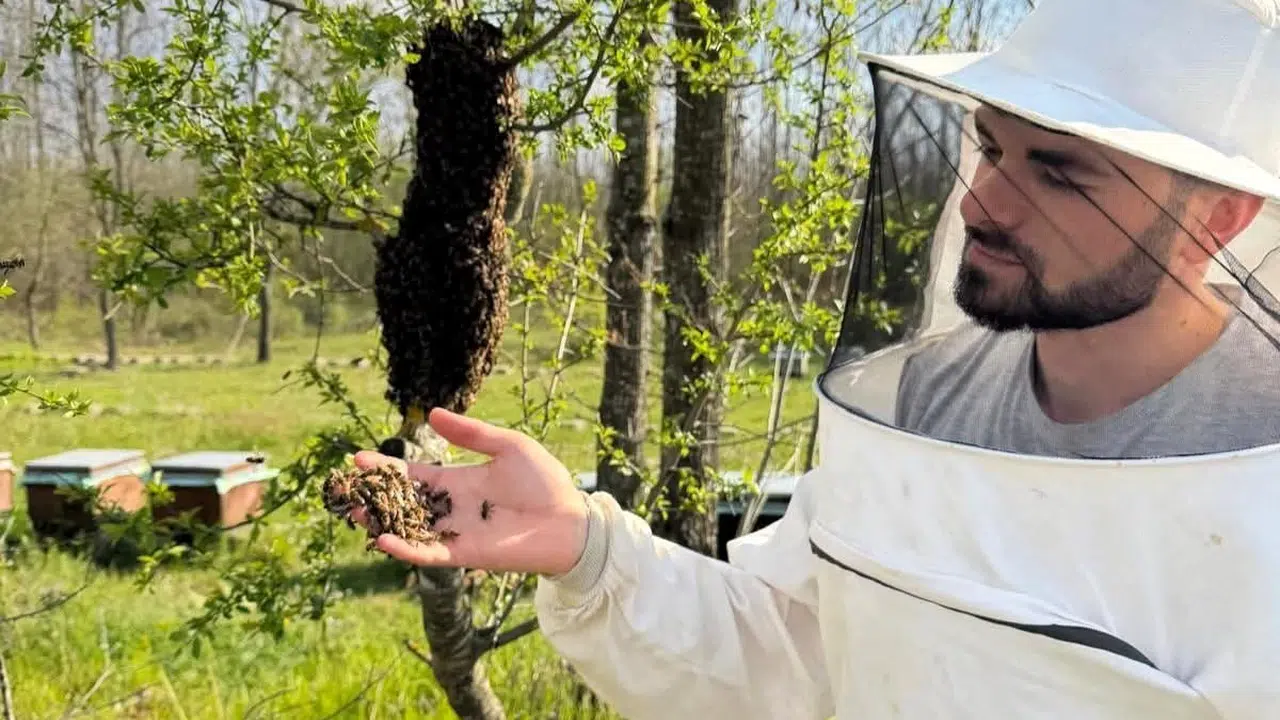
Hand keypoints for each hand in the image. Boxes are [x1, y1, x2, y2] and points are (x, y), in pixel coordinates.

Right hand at [350, 408, 589, 576]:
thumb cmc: (545, 481)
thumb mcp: (508, 445)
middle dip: (374, 499)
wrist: (570, 521)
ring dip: (382, 523)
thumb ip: (471, 433)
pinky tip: (383, 540)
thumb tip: (432, 413)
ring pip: (410, 529)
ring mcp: (457, 532)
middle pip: (405, 505)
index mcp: (461, 481)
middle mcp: (454, 508)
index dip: (387, 469)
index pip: (415, 476)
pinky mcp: (465, 554)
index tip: (357, 460)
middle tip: (342, 492)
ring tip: (353, 513)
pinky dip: (407, 548)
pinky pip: (430, 553)